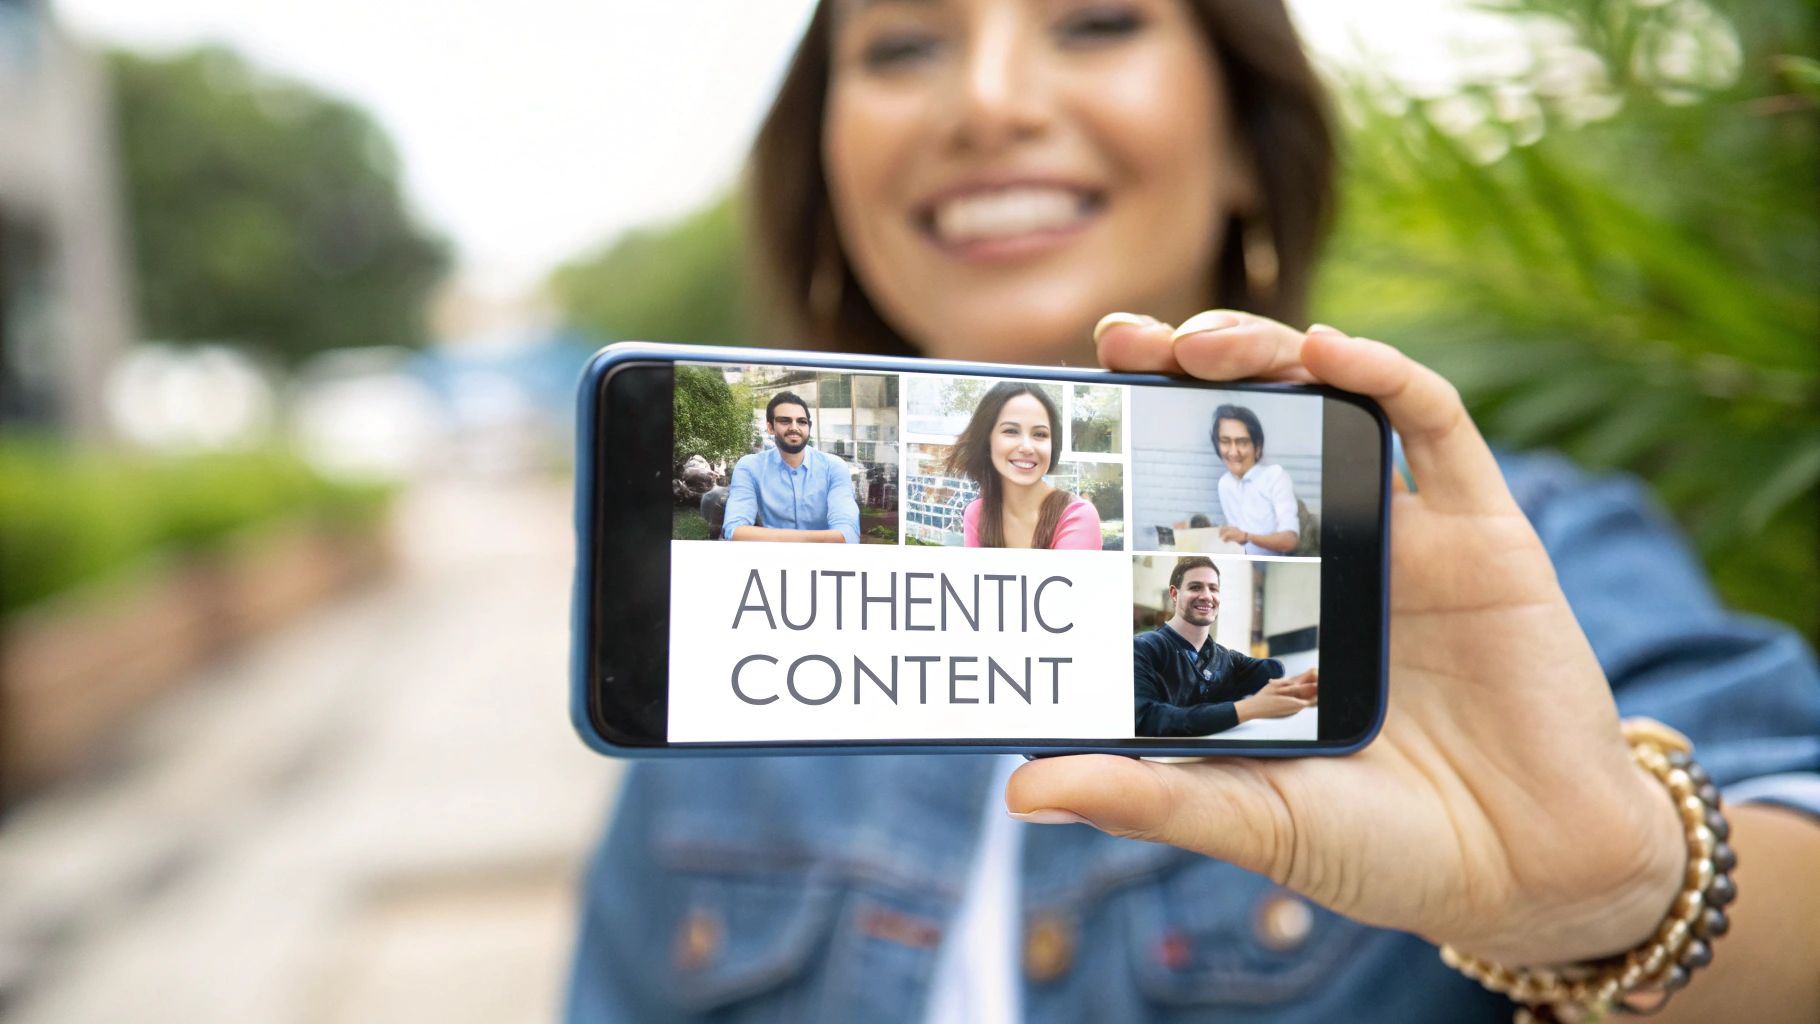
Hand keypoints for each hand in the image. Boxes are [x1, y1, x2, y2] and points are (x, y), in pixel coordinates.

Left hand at [1008, 310, 1685, 966]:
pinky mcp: (1486, 533)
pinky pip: (1437, 426)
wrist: (1529, 880)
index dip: (1133, 445)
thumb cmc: (1385, 849)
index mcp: (1269, 605)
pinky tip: (1331, 352)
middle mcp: (1331, 553)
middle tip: (1119, 343)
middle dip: (1184, 367)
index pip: (1185, 494)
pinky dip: (1386, 374)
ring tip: (1201, 344)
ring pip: (1332, 400)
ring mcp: (1408, 537)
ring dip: (1266, 351)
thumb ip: (1147, 796)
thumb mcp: (1252, 818)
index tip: (1069, 405)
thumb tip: (1018, 792)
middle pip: (1250, 426)